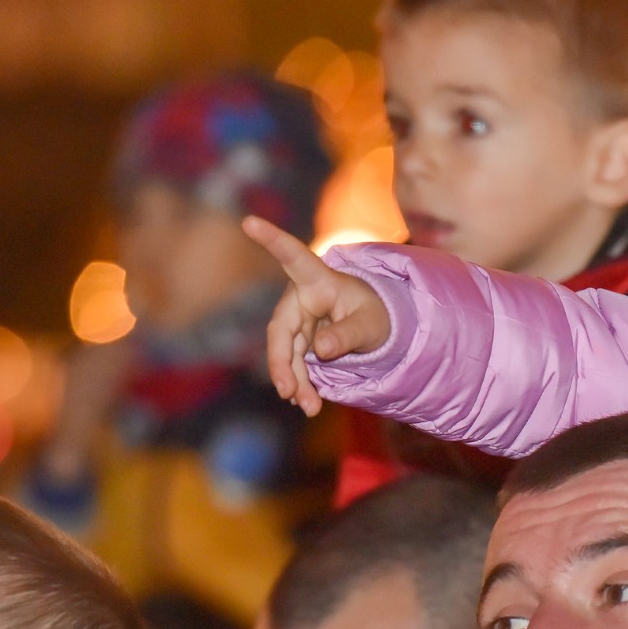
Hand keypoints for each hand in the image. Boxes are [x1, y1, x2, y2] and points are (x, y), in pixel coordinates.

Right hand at [244, 216, 390, 415]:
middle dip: (282, 362)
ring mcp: (297, 320)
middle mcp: (301, 297)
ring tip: (309, 407)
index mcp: (319, 279)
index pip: (293, 256)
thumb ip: (347, 335)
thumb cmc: (375, 315)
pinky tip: (307, 403)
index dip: (272, 239)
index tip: (249, 220)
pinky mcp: (298, 340)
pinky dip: (299, 383)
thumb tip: (319, 351)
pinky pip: (293, 362)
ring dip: (293, 380)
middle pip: (281, 328)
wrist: (377, 328)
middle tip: (289, 393)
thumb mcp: (371, 326)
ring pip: (285, 352)